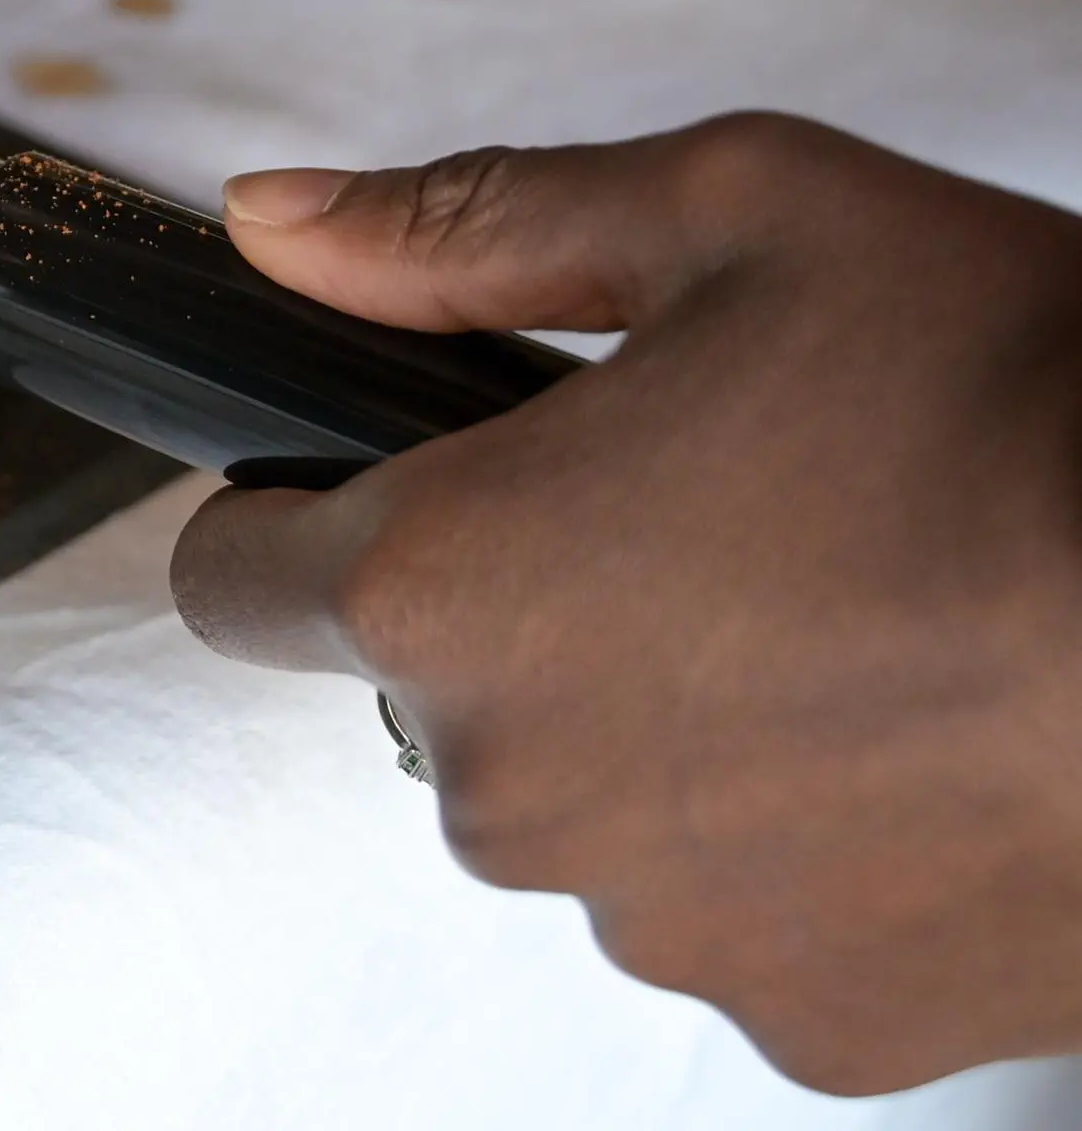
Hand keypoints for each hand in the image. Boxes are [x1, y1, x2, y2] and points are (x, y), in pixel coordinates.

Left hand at [175, 115, 1081, 1093]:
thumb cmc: (1025, 400)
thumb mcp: (730, 215)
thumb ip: (460, 229)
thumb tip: (273, 223)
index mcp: (448, 584)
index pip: (235, 583)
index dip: (288, 516)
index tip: (372, 484)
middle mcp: (512, 787)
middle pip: (436, 692)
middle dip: (533, 605)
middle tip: (712, 512)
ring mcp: (657, 926)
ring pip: (593, 805)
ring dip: (669, 724)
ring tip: (848, 617)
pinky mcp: (805, 1022)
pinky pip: (738, 911)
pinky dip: (797, 839)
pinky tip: (912, 738)